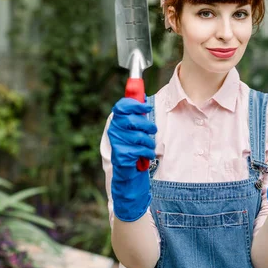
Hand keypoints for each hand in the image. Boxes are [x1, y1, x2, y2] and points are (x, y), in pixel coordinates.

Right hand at [107, 97, 156, 221]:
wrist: (128, 171)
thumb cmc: (134, 147)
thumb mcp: (136, 129)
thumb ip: (138, 114)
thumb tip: (143, 96)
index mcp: (117, 121)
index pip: (122, 106)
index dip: (134, 104)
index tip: (147, 106)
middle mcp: (114, 130)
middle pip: (132, 121)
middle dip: (147, 125)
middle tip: (153, 130)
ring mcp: (116, 143)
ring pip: (139, 136)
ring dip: (149, 142)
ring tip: (148, 146)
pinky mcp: (121, 155)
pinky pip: (140, 150)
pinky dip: (147, 153)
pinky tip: (146, 156)